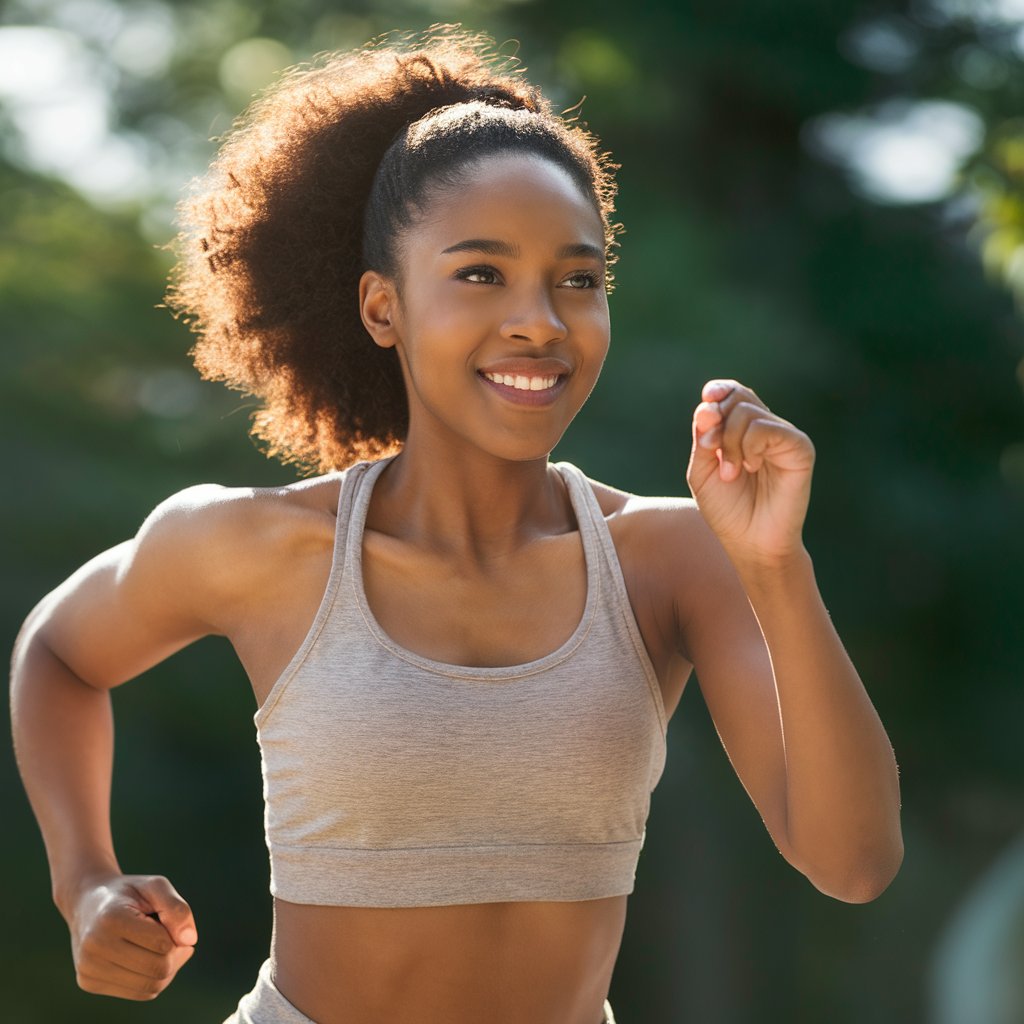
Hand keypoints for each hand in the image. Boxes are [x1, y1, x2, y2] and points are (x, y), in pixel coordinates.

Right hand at [65, 872, 196, 999]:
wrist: (87, 903)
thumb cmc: (129, 893)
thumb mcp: (155, 886)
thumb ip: (177, 909)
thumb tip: (190, 940)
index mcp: (111, 919)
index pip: (162, 943)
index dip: (177, 934)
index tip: (170, 921)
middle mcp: (94, 947)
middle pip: (157, 969)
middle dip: (175, 955)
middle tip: (176, 939)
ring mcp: (88, 968)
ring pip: (150, 987)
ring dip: (167, 969)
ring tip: (163, 948)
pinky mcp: (89, 983)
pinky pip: (138, 993)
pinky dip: (152, 979)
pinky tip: (148, 959)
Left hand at [686, 379, 814, 564]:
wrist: (749, 541)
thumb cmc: (727, 509)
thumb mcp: (702, 471)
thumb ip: (703, 437)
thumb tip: (707, 404)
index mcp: (743, 429)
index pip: (732, 392)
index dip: (718, 391)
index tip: (706, 404)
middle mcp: (766, 428)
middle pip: (737, 397)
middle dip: (716, 424)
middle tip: (713, 454)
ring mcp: (784, 436)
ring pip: (748, 412)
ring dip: (730, 443)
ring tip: (734, 473)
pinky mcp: (800, 447)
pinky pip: (767, 428)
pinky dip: (750, 447)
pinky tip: (753, 468)